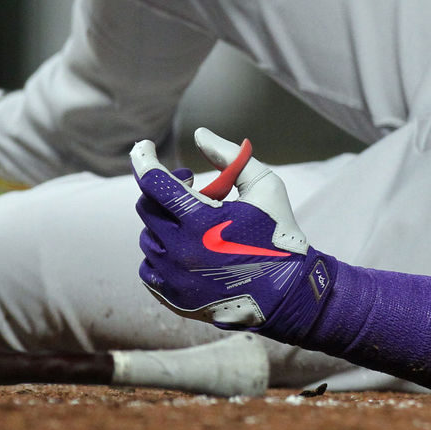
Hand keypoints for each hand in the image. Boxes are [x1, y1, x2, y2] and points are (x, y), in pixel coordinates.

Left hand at [131, 128, 333, 330]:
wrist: (287, 293)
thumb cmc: (278, 233)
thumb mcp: (264, 186)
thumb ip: (230, 156)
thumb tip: (199, 134)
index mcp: (201, 220)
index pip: (154, 182)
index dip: (144, 158)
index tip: (143, 147)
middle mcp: (179, 249)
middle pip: (148, 207)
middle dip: (164, 189)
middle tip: (190, 185)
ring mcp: (173, 276)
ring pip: (148, 236)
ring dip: (166, 222)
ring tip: (197, 222)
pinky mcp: (172, 295)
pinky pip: (149, 265)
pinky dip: (163, 251)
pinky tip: (189, 247)